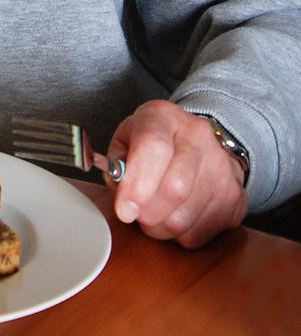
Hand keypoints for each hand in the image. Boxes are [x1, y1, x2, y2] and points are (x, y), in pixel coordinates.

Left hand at [108, 99, 248, 247]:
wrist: (199, 142)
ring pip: (185, 218)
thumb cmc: (155, 143)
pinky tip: (177, 214)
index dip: (137, 184)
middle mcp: (198, 136)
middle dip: (147, 213)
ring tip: (155, 213)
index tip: (124, 210)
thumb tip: (121, 190)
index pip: (153, 147)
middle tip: (136, 213)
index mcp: (164, 117)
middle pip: (174, 189)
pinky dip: (181, 234)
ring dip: (161, 227)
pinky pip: (201, 233)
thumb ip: (117, 163)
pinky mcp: (236, 197)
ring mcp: (222, 167)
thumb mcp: (126, 139)